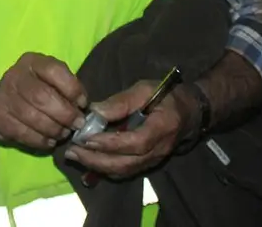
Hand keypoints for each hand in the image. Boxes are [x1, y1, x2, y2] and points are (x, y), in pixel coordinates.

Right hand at [0, 53, 88, 152]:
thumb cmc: (35, 88)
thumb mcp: (51, 79)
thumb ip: (67, 87)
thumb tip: (83, 106)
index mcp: (32, 62)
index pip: (54, 70)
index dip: (72, 89)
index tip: (83, 104)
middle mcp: (15, 76)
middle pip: (42, 96)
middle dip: (65, 114)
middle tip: (77, 124)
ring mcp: (4, 97)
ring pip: (32, 117)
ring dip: (54, 129)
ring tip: (64, 133)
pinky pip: (23, 133)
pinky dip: (41, 140)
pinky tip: (50, 141)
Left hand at [63, 79, 197, 179]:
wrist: (189, 112)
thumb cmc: (167, 96)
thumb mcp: (146, 89)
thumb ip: (122, 101)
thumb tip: (95, 111)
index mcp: (162, 127)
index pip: (135, 142)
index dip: (110, 143)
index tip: (86, 138)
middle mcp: (159, 150)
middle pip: (126, 163)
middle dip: (96, 160)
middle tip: (72, 151)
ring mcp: (153, 160)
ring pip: (123, 171)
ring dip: (97, 166)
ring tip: (74, 156)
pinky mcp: (147, 164)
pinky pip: (125, 172)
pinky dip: (104, 169)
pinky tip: (88, 161)